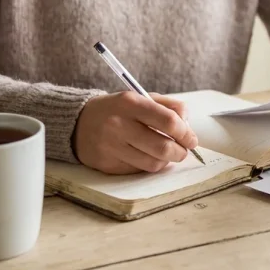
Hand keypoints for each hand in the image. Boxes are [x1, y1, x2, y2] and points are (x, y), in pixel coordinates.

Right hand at [73, 91, 199, 173]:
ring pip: (153, 163)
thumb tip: (188, 126)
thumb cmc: (117, 110)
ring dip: (167, 161)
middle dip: (180, 152)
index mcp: (130, 103)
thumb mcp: (140, 98)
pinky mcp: (107, 164)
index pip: (168, 121)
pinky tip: (147, 156)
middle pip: (163, 147)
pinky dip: (149, 165)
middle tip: (183, 150)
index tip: (191, 138)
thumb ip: (168, 106)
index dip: (186, 133)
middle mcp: (119, 125)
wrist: (78, 123)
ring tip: (167, 154)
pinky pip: (138, 171)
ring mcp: (111, 147)